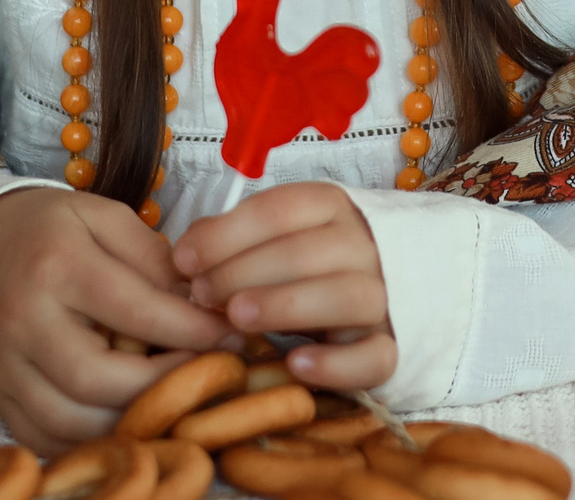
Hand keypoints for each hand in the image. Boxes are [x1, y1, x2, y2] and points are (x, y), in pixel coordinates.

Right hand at [0, 186, 233, 451]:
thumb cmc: (45, 230)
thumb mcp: (100, 215)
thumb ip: (151, 254)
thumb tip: (200, 299)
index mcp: (56, 265)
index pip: (136, 310)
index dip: (193, 330)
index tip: (232, 334)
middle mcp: (24, 320)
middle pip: (100, 379)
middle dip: (165, 385)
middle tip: (209, 376)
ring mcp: (4, 366)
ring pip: (72, 421)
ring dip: (132, 421)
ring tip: (174, 401)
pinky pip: (45, 438)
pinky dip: (91, 441)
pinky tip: (128, 421)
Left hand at [173, 182, 395, 390]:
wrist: (376, 294)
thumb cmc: (304, 265)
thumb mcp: (271, 239)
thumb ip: (231, 240)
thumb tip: (187, 254)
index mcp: (332, 209)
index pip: (281, 210)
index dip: (226, 233)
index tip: (184, 260)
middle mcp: (364, 246)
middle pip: (310, 251)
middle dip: (245, 271)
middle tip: (202, 295)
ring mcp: (384, 298)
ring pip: (349, 296)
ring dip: (287, 304)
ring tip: (237, 318)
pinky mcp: (390, 347)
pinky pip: (376, 357)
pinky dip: (337, 363)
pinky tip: (295, 364)